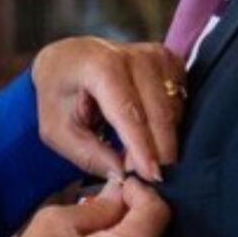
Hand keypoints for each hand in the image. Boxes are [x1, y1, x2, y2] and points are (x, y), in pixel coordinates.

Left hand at [32, 36, 186, 182]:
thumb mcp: (57, 131)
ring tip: (138, 157)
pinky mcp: (171, 61)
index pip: (129, 113)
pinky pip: (180, 103)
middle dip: (158, 151)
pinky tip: (149, 135)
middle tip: (147, 180)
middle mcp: (135, 56)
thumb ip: (88, 155)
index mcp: (101, 67)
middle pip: (159, 113)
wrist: (69, 58)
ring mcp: (157, 56)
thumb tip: (123, 175)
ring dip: (162, 140)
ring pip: (173, 111)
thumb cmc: (58, 95)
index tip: (152, 176)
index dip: (142, 148)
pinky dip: (168, 126)